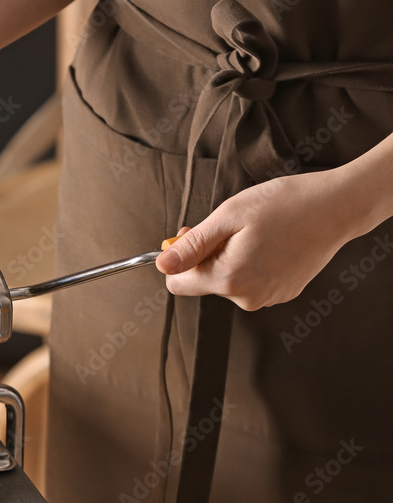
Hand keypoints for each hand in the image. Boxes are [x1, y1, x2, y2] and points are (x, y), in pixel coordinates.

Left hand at [155, 168, 362, 310]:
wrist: (338, 207)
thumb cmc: (287, 205)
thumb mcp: (229, 216)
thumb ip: (192, 245)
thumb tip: (163, 265)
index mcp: (229, 279)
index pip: (178, 284)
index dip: (180, 257)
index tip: (193, 235)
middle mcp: (247, 296)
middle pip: (204, 281)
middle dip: (208, 254)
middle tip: (229, 226)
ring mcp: (268, 297)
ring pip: (229, 280)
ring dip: (231, 257)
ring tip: (256, 232)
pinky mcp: (283, 293)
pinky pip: (251, 280)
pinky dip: (253, 262)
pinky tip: (271, 242)